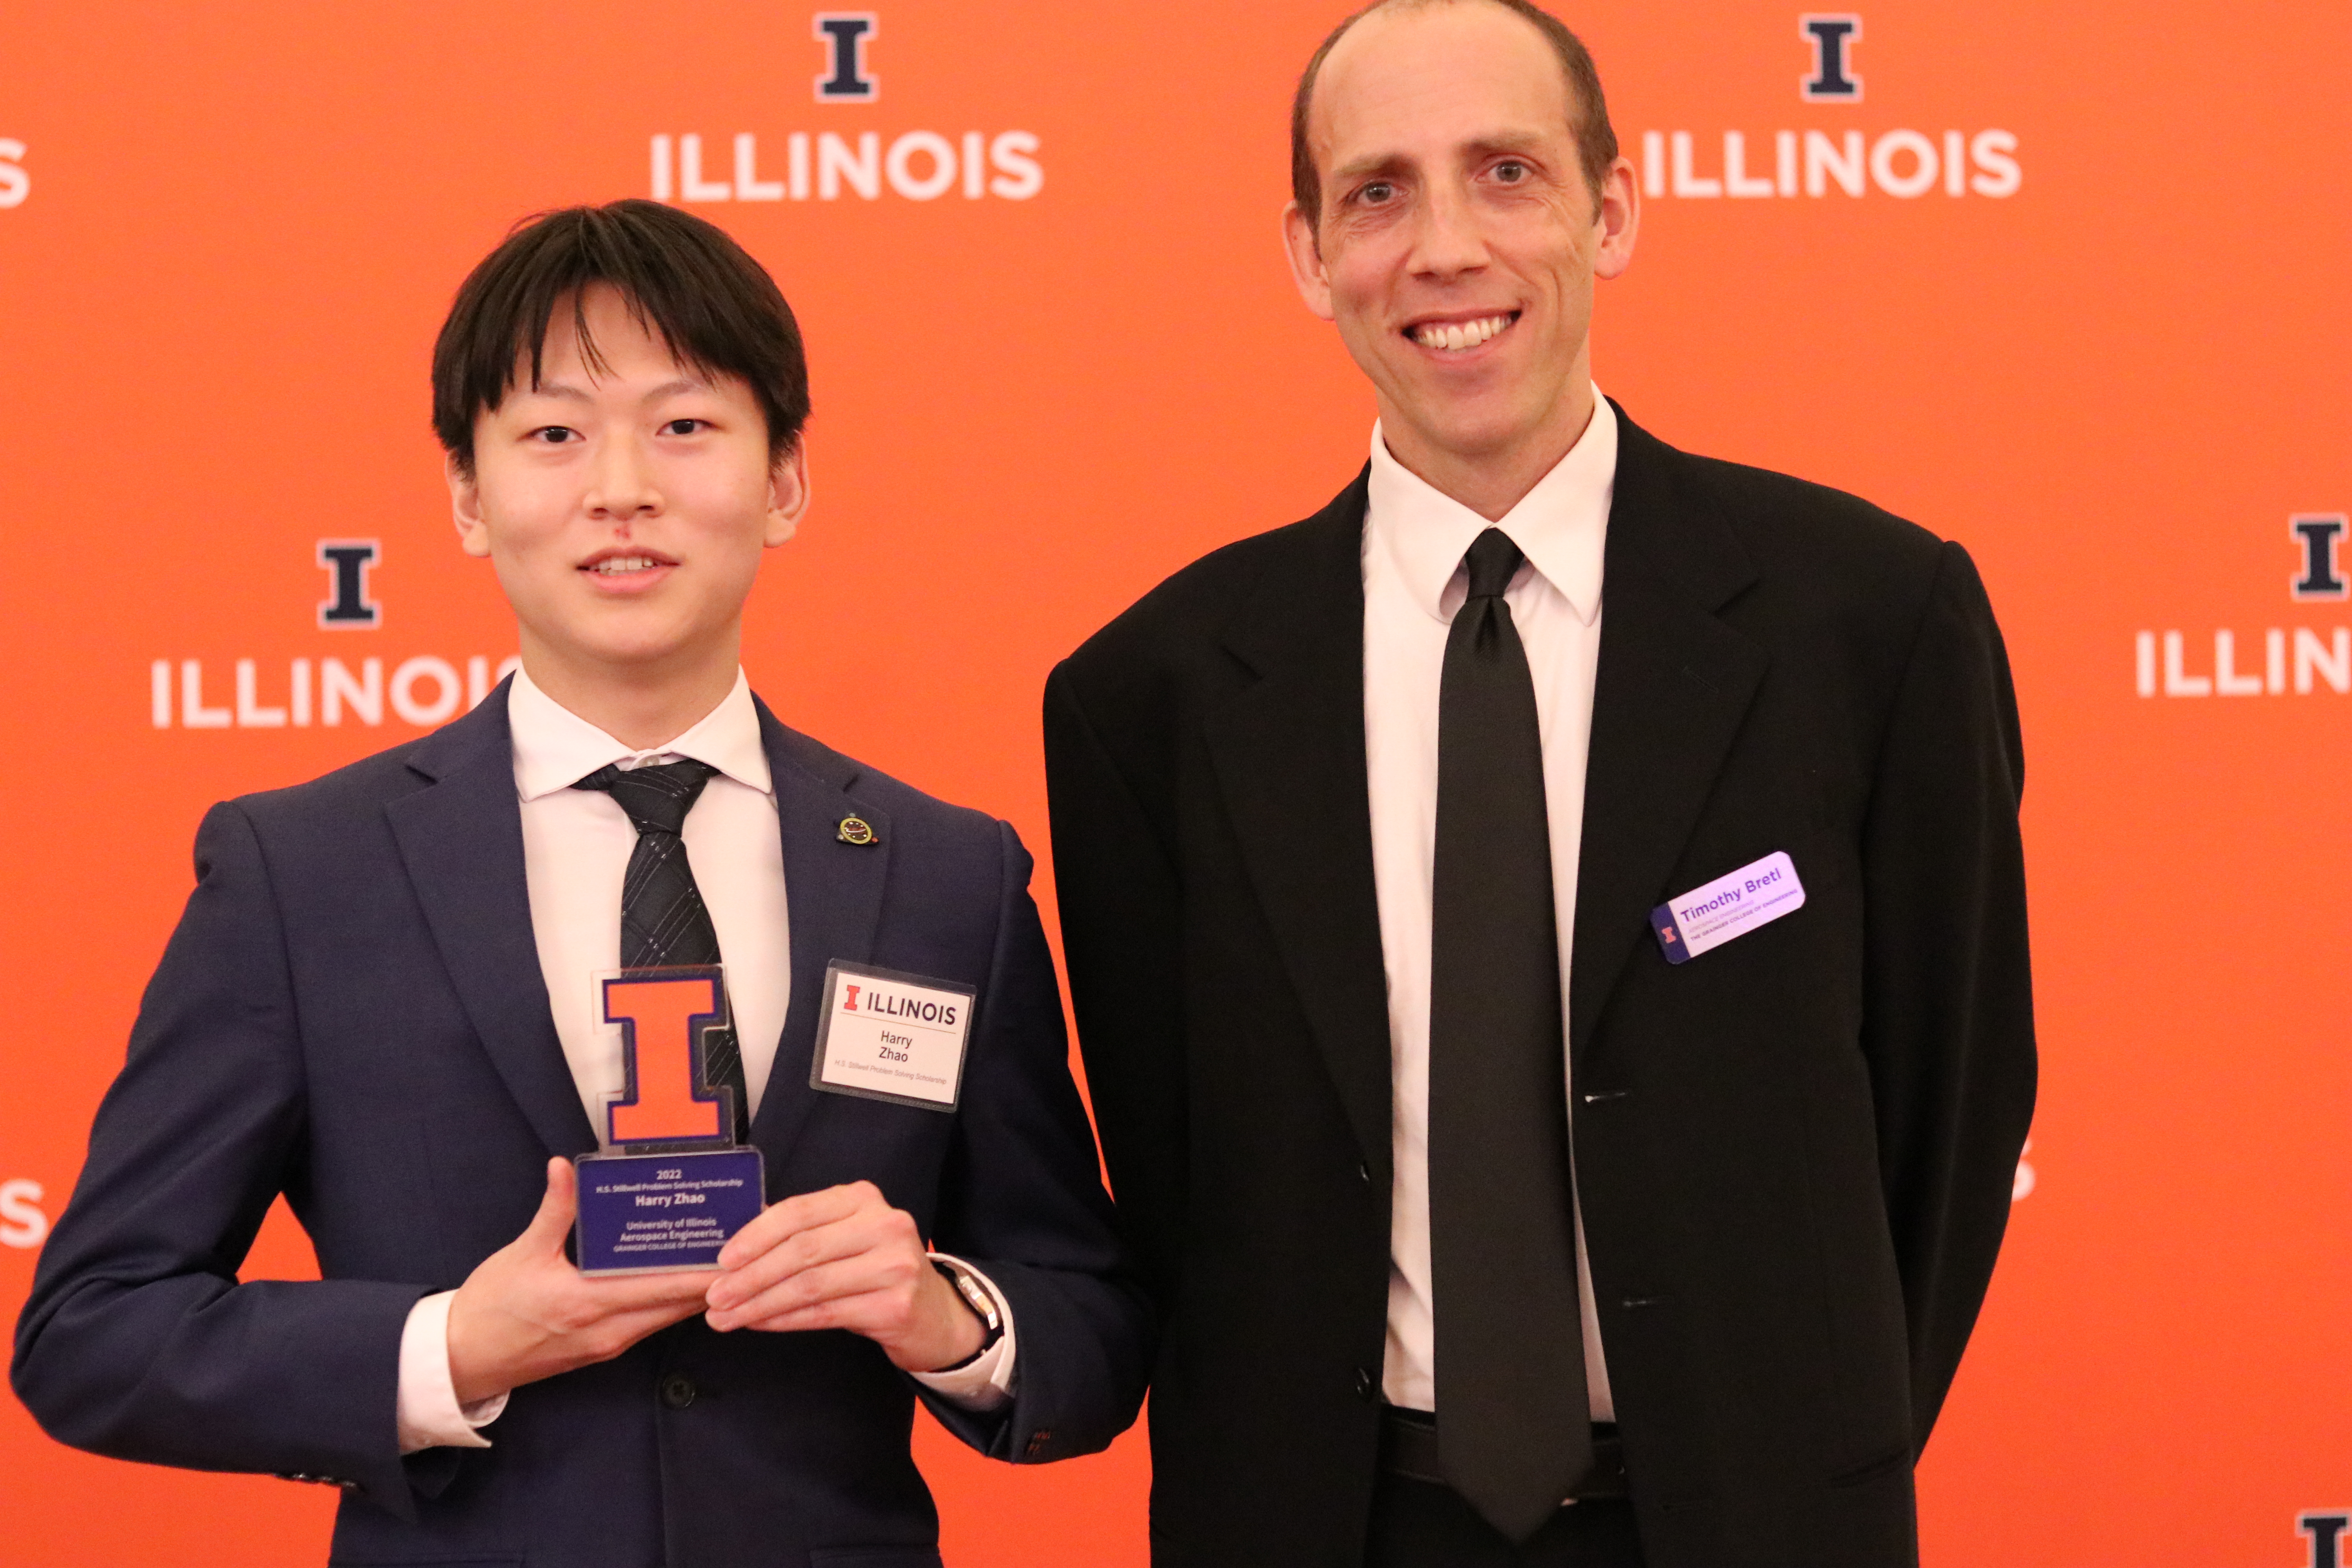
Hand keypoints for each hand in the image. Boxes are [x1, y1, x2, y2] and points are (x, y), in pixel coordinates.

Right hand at [445, 1158, 718, 1405]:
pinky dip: (668, 1305)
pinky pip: (648, 1326)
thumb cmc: (491, 1306)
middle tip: (740, 1250)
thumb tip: (566, 1167)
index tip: (734, 1257)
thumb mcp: (523, 1252)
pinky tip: (682, 1283)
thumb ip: (554, 1210)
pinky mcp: (602, 1349)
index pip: (661, 1289)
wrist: (463, 1359)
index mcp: (587, 1303)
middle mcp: (606, 1330)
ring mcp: (607, 1344)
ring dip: (692, 1294)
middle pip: (675, 1307)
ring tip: (721, 1260)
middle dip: (710, 1281)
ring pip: (664, 1318)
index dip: (702, 1275)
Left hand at [703, 1180, 983, 1372]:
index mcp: (863, 1199)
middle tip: (714, 1297)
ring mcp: (894, 1264)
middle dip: (749, 1276)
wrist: (935, 1313)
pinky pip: (824, 1313)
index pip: (798, 1212)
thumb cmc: (876, 1272)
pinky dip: (785, 1320)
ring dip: (759, 1303)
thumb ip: (802, 1237)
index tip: (721, 1260)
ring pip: (809, 1285)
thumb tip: (733, 1253)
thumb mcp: (844, 1240)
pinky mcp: (895, 1304)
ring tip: (726, 1318)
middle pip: (801, 1249)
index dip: (754, 1235)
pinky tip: (760, 1324)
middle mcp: (884, 1224)